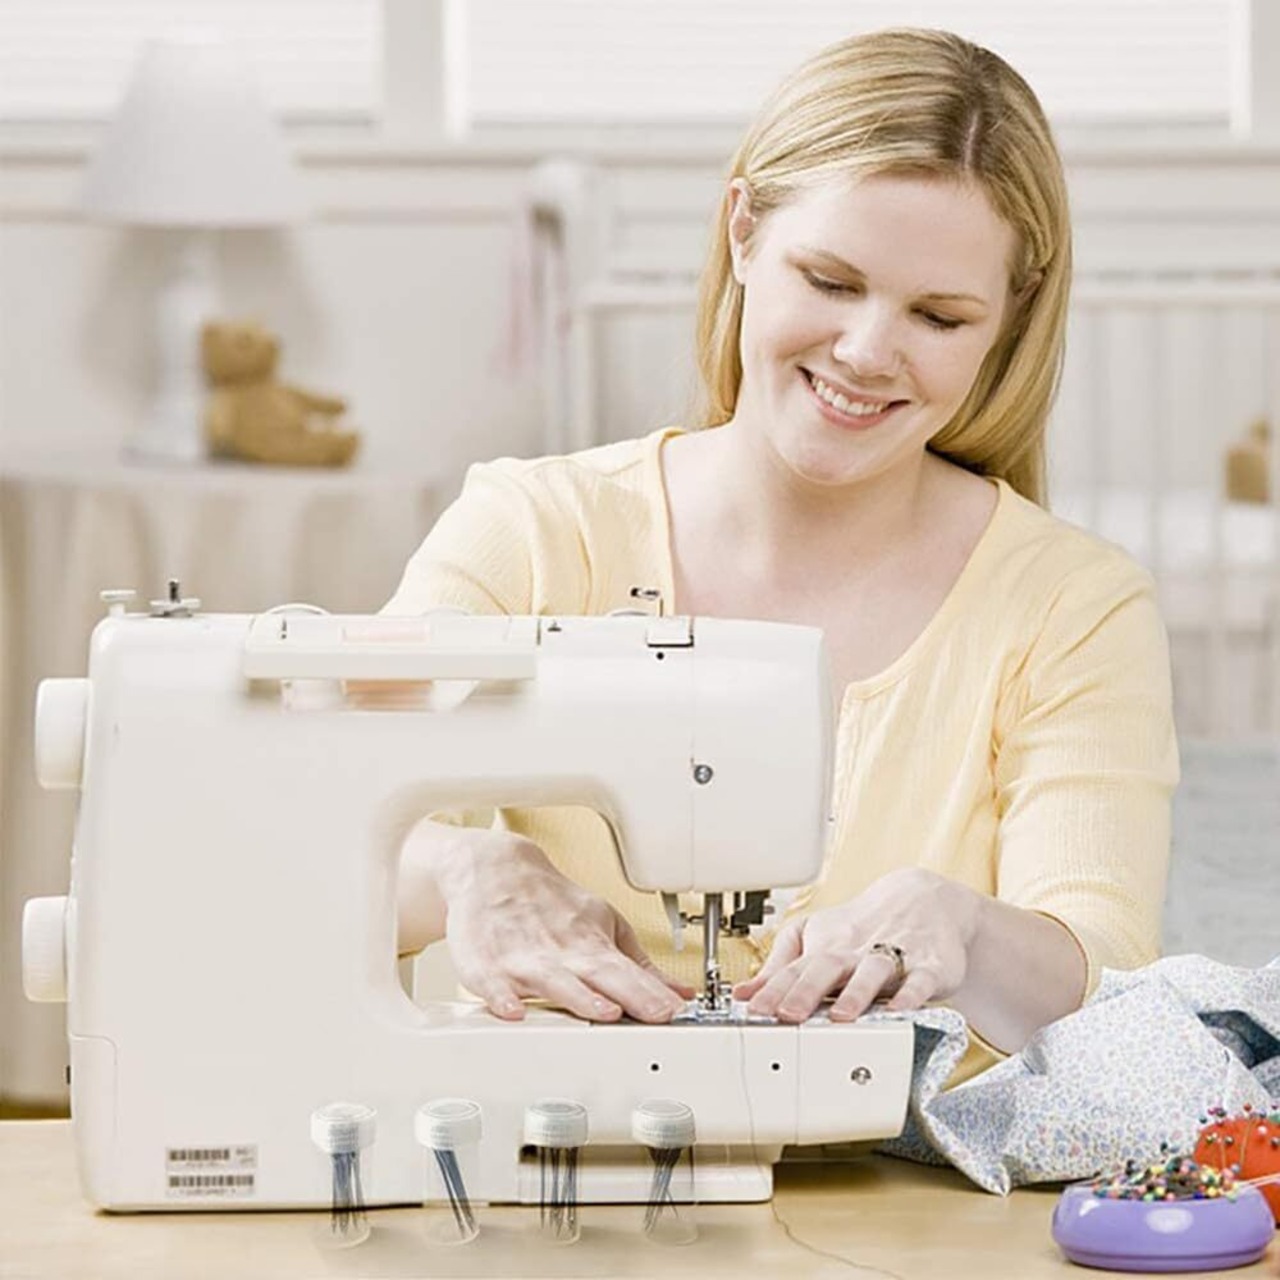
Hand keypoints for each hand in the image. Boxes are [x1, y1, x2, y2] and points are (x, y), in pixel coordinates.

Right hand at [430, 828, 693, 1023]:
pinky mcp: (484, 965)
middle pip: (598, 974)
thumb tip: (680, 993)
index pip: (627, 972)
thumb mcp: (602, 923)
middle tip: (655, 1013)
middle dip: (627, 994)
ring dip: (577, 995)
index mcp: (591, 944)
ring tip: (603, 1012)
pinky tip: (512, 1010)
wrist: (492, 869)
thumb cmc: (550, 904)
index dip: (651, 993)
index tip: (674, 1010)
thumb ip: (639, 966)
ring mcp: (522, 958)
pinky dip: (501, 996)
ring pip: (552, 980)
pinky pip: (492, 983)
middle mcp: (560, 952)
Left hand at [732, 868, 983, 1021]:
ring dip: (857, 992)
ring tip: (841, 1017)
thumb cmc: (861, 926)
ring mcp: (893, 956)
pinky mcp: (929, 966)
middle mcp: (856, 951)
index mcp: (826, 946)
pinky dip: (912, 994)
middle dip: (806, 990)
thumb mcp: (816, 936)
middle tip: (788, 1014)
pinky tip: (902, 1009)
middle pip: (828, 967)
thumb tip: (744, 992)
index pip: (795, 968)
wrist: (922, 899)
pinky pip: (921, 980)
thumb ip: (781, 966)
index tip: (753, 1010)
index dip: (773, 989)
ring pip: (873, 972)